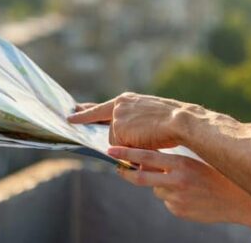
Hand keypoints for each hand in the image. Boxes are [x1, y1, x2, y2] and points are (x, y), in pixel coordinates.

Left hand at [68, 92, 193, 149]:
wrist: (180, 121)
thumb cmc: (170, 120)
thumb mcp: (148, 114)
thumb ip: (130, 121)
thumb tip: (118, 138)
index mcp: (125, 100)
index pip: (98, 108)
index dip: (84, 113)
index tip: (71, 114)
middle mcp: (117, 106)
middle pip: (108, 130)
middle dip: (113, 134)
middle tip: (93, 124)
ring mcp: (117, 118)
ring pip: (116, 142)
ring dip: (130, 146)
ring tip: (150, 136)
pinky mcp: (118, 130)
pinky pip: (121, 149)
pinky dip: (132, 150)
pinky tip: (146, 141)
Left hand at [109, 146, 250, 224]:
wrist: (239, 199)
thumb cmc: (219, 173)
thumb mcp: (197, 159)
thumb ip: (173, 160)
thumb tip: (147, 159)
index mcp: (181, 163)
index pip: (146, 157)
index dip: (126, 154)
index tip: (111, 151)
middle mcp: (176, 181)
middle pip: (141, 177)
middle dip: (126, 172)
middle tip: (118, 168)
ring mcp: (177, 199)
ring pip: (156, 189)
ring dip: (161, 185)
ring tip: (184, 183)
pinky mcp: (179, 211)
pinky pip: (168, 202)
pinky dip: (173, 197)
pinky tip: (191, 195)